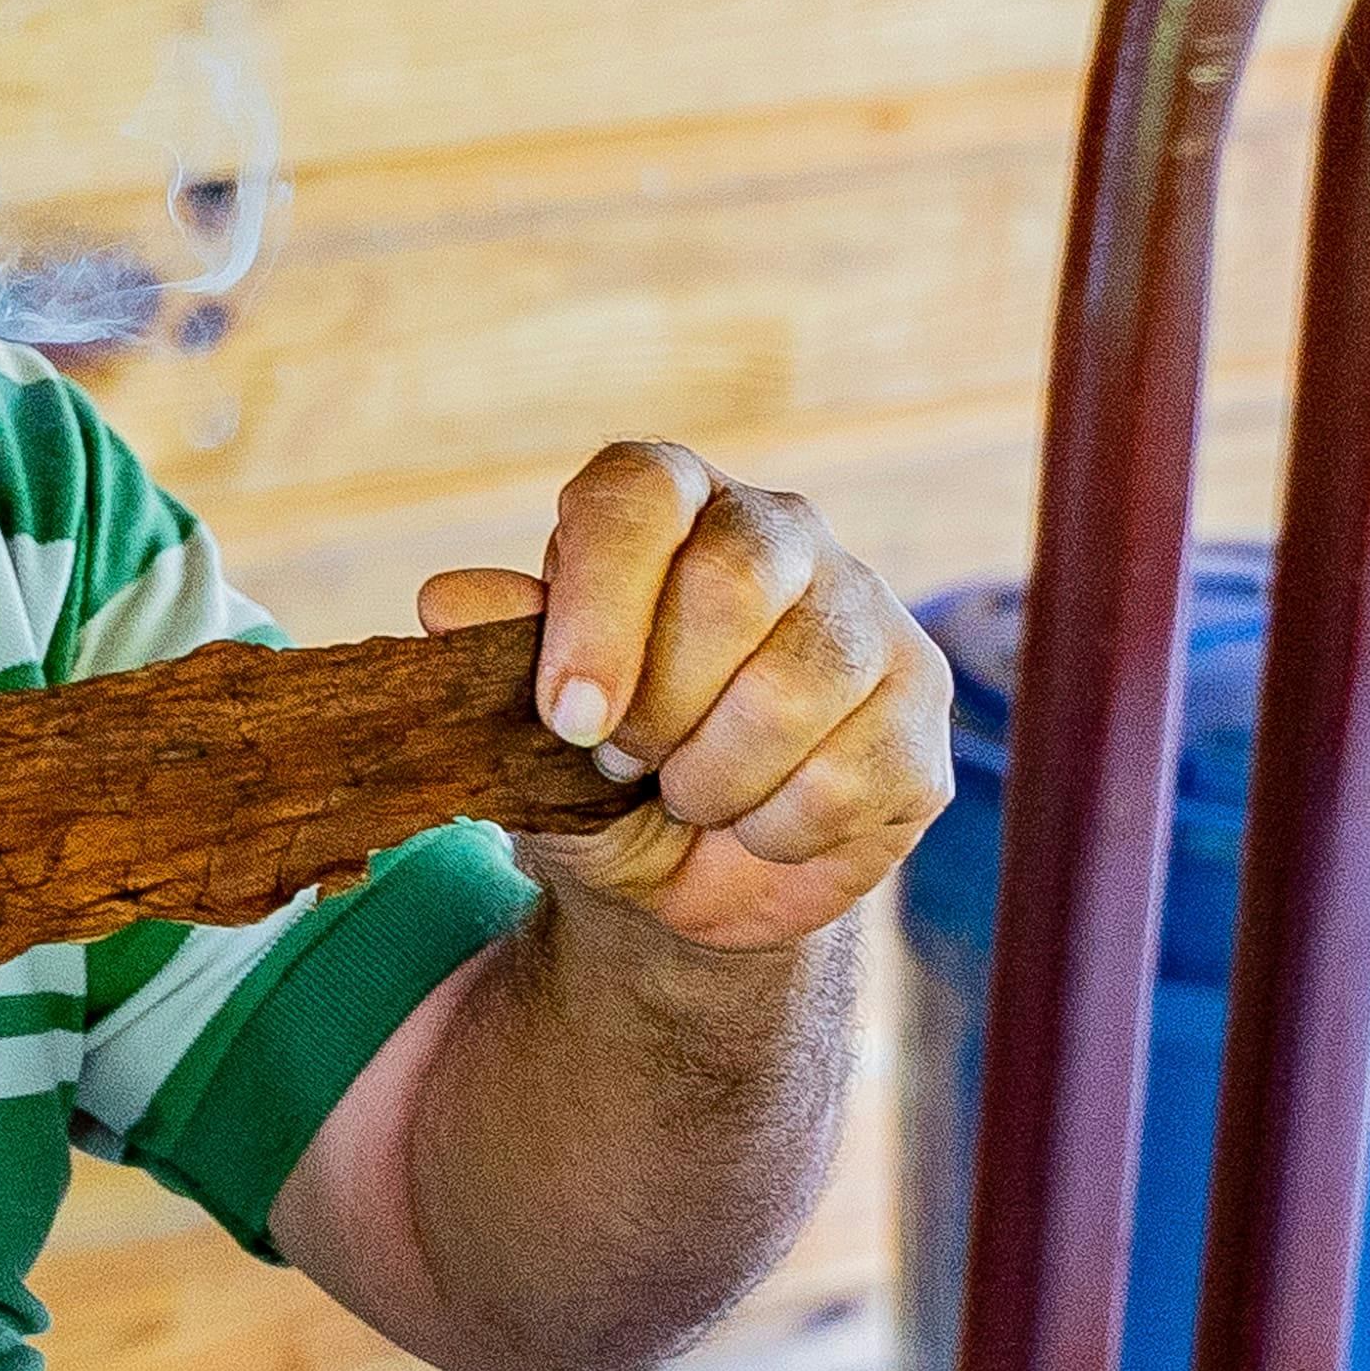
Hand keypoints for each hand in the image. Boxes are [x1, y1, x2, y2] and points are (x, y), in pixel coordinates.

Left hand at [418, 441, 953, 952]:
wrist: (691, 874)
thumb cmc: (604, 773)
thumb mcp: (528, 732)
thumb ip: (495, 663)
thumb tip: (449, 602)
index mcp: (670, 504)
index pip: (638, 495)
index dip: (598, 606)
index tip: (569, 718)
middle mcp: (780, 531)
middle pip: (731, 583)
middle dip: (659, 709)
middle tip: (628, 762)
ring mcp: (866, 611)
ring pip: (791, 690)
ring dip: (713, 782)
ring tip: (689, 795)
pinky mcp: (920, 704)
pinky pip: (846, 776)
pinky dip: (777, 831)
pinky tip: (761, 823)